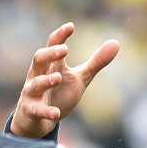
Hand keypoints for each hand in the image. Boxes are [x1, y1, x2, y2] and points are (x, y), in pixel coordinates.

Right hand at [9, 22, 119, 138]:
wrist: (39, 120)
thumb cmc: (59, 94)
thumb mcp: (80, 77)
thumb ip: (96, 62)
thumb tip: (116, 43)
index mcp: (51, 65)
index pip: (53, 45)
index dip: (60, 36)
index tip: (71, 27)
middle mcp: (38, 75)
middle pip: (38, 59)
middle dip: (49, 53)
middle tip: (64, 50)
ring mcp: (32, 93)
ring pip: (35, 84)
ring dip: (45, 81)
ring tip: (58, 78)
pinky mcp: (30, 110)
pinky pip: (36, 110)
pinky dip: (46, 111)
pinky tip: (56, 113)